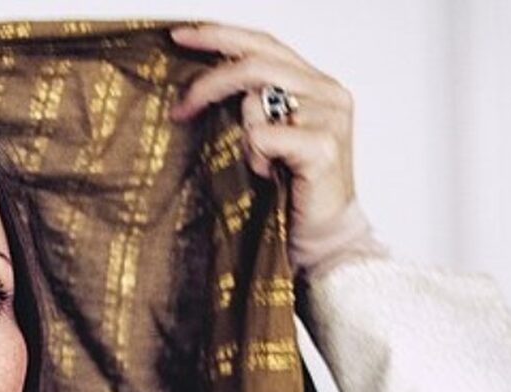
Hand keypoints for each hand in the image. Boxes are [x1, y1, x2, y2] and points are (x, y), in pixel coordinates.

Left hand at [168, 23, 355, 237]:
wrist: (323, 237)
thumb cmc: (291, 191)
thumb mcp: (267, 138)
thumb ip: (251, 105)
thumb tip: (200, 85)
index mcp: (315, 83)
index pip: (264, 43)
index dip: (220, 35)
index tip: (180, 34)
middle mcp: (327, 90)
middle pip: (256, 62)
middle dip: (210, 81)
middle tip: (180, 105)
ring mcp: (329, 115)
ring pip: (256, 101)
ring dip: (243, 137)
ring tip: (258, 165)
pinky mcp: (323, 144)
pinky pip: (263, 135)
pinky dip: (255, 157)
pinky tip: (271, 175)